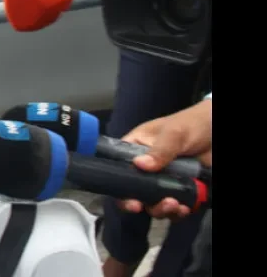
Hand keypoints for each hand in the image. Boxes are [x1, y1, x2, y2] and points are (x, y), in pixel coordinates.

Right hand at [118, 100, 211, 219]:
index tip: (129, 199)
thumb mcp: (174, 133)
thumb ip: (159, 150)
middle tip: (149, 205)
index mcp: (136, 150)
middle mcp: (146, 168)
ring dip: (161, 209)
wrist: (218, 131)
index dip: (118, 186)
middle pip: (133, 192)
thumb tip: (140, 165)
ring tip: (174, 205)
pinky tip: (185, 208)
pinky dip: (177, 213)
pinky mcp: (181, 190)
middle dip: (141, 203)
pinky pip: (174, 207)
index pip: (118, 168)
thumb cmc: (192, 124)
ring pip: (153, 203)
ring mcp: (163, 180)